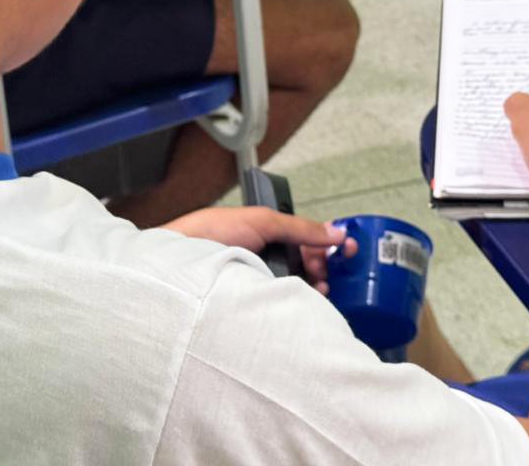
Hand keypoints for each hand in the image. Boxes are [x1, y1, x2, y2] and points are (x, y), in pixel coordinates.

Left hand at [164, 206, 357, 293]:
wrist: (181, 262)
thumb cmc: (212, 234)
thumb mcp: (262, 222)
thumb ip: (300, 228)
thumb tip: (335, 232)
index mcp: (267, 237)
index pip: (306, 242)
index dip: (327, 245)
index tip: (347, 249)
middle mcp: (266, 261)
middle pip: (307, 266)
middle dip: (326, 267)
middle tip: (333, 271)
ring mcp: (261, 284)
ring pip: (299, 288)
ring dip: (316, 286)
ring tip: (322, 287)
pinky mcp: (255, 305)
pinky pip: (285, 305)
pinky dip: (300, 303)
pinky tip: (309, 303)